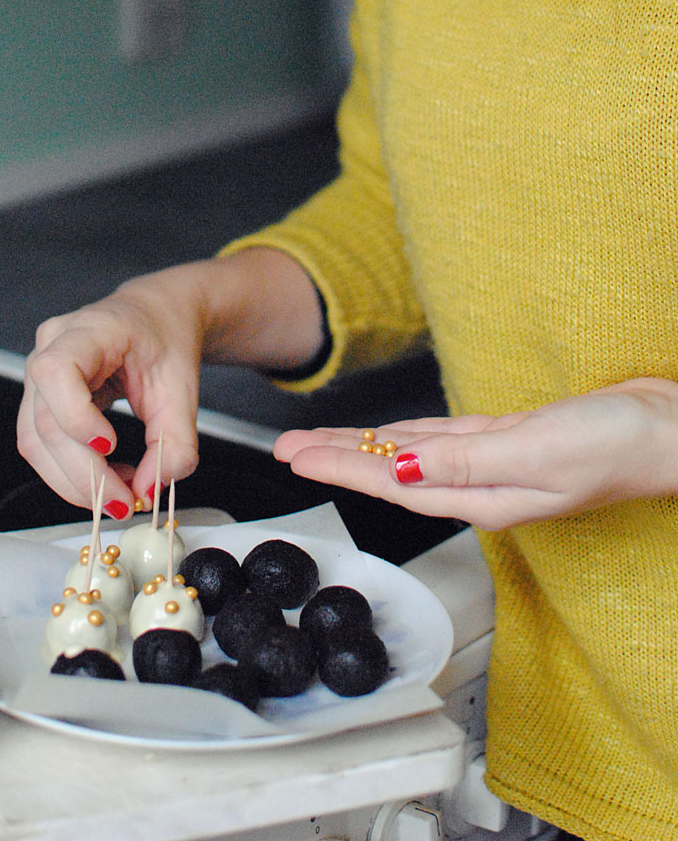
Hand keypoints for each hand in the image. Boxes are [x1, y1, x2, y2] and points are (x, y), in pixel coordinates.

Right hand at [17, 268, 206, 515]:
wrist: (157, 317)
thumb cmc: (165, 338)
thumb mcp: (183, 388)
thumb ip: (175, 441)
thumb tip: (150, 487)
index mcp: (89, 329)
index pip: (56, 370)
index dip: (75, 416)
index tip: (110, 447)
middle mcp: (52, 345)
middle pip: (46, 421)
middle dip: (84, 473)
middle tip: (125, 502)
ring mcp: (39, 370)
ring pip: (35, 440)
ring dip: (74, 480)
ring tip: (119, 493)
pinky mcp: (41, 395)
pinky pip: (41, 442)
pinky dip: (70, 471)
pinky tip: (105, 476)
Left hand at [273, 378, 677, 529]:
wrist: (671, 429)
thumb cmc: (619, 447)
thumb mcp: (536, 453)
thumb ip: (465, 463)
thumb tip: (400, 468)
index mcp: (482, 496)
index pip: (390, 483)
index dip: (338, 467)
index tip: (294, 458)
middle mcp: (481, 485)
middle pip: (388, 472)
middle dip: (334, 460)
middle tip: (286, 451)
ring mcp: (495, 463)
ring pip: (410, 454)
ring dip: (362, 448)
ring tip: (319, 443)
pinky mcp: (511, 440)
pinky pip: (442, 439)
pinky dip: (408, 435)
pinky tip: (390, 435)